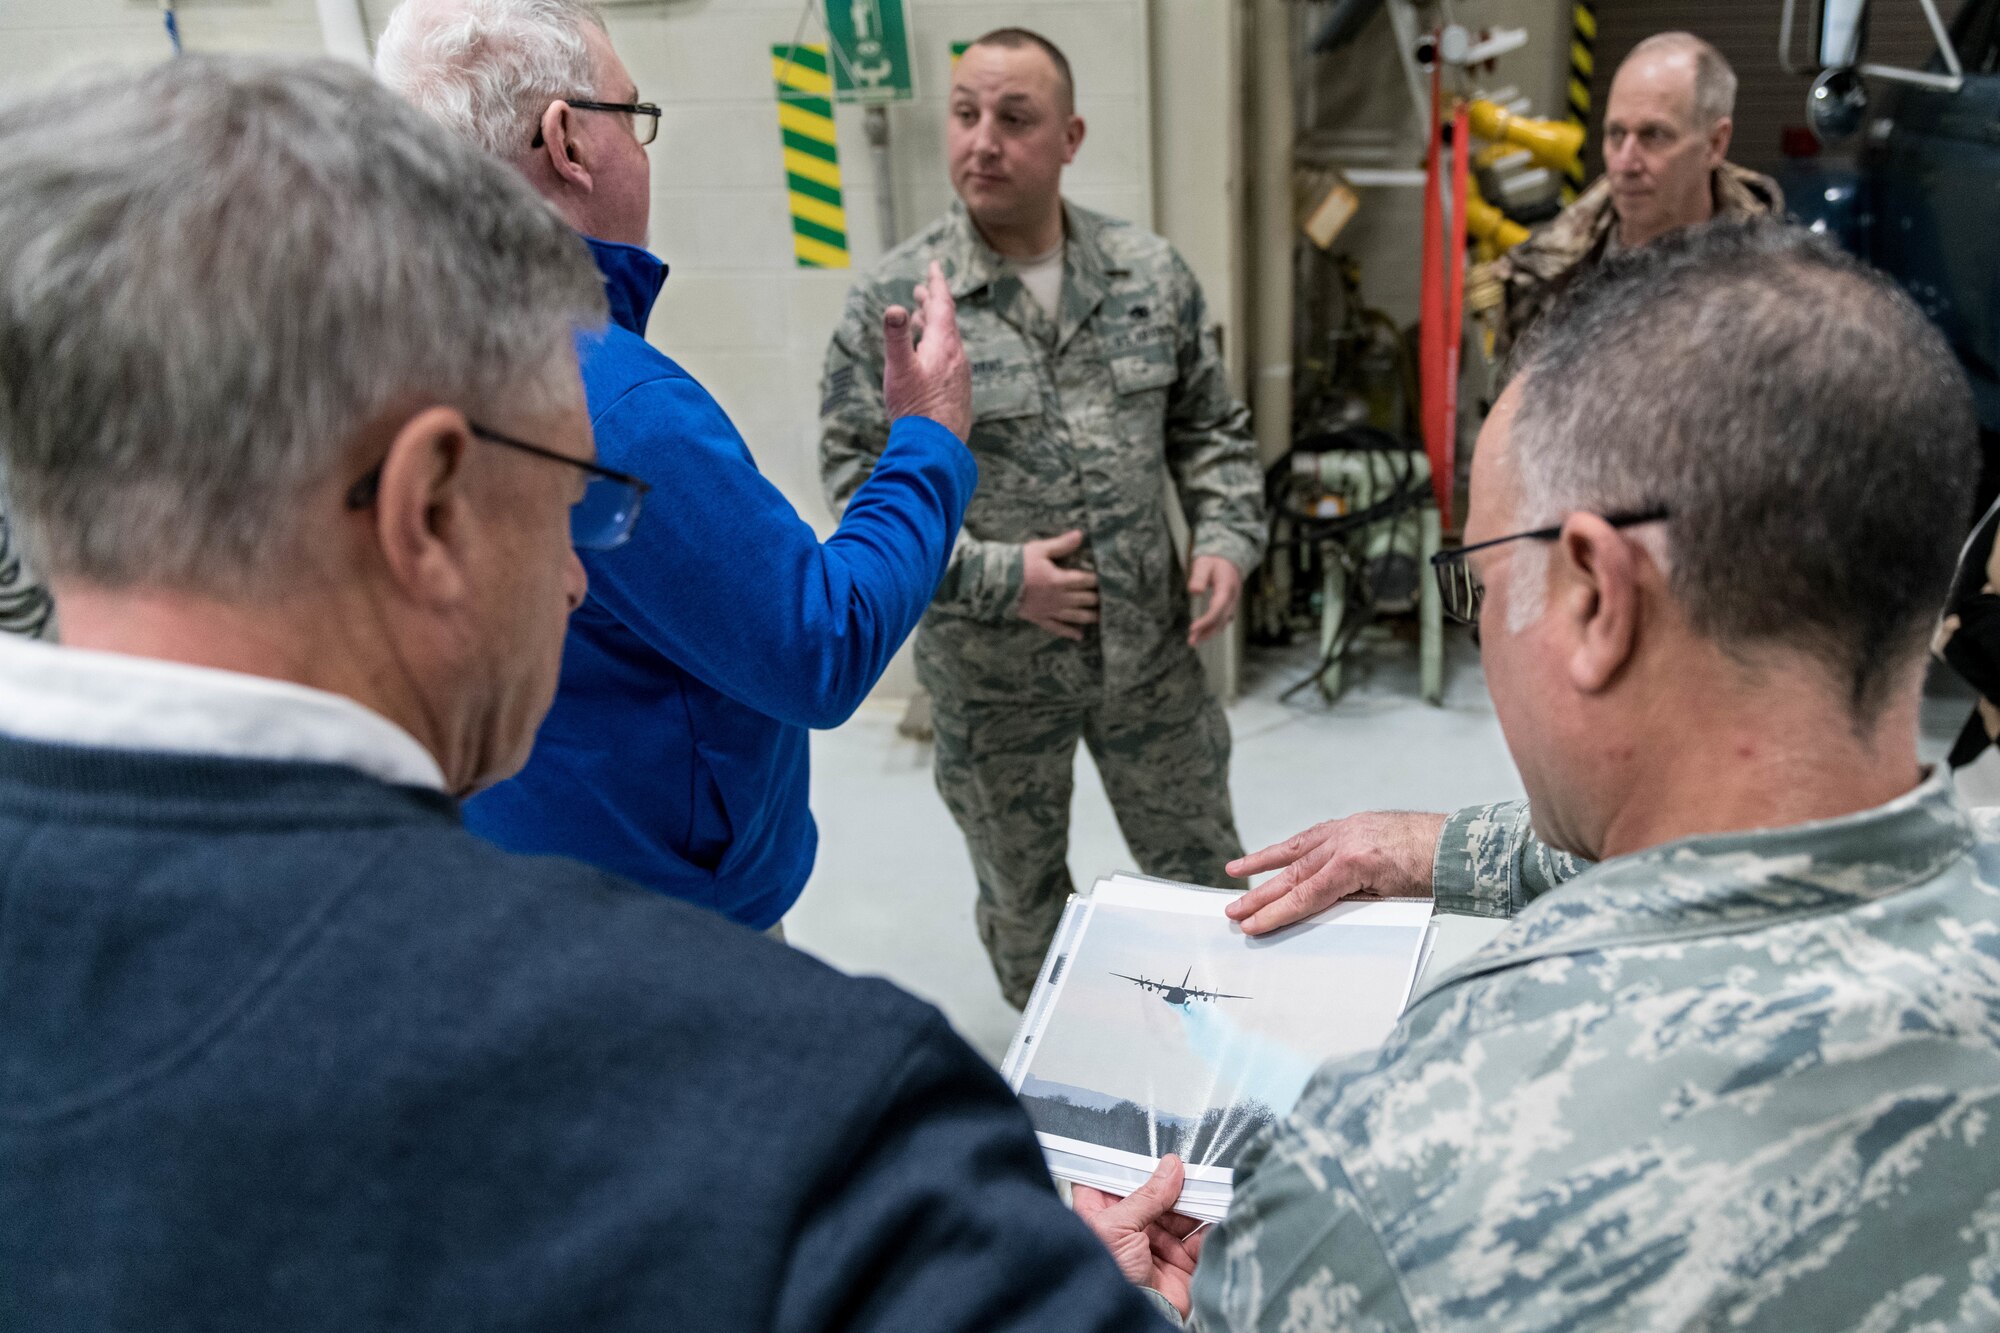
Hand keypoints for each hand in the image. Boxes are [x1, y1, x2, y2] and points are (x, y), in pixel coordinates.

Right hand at [882, 261, 971, 439]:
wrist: (937, 445)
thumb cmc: (916, 408)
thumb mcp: (899, 370)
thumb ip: (896, 338)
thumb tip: (895, 307)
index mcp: (943, 344)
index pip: (942, 304)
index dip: (937, 283)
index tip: (934, 265)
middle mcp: (955, 355)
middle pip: (945, 321)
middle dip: (933, 301)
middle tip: (923, 288)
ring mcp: (958, 373)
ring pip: (946, 340)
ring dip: (933, 324)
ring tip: (920, 317)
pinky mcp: (956, 389)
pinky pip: (947, 357)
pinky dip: (936, 345)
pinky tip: (927, 357)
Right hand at [1018, 530, 1098, 640]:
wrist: (995, 583)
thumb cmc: (1017, 564)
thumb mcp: (1039, 550)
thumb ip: (1061, 545)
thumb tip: (1080, 535)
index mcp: (1059, 580)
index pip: (1085, 580)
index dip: (1097, 580)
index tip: (1108, 580)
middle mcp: (1058, 598)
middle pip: (1084, 599)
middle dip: (1096, 598)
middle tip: (1108, 598)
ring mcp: (1050, 610)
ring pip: (1075, 616)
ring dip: (1089, 616)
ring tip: (1101, 617)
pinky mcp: (1039, 619)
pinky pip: (1057, 628)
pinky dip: (1069, 632)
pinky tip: (1079, 636)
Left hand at [1074, 1155, 1208, 1315]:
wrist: (1133, 1318)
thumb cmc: (1106, 1278)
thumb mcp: (1117, 1228)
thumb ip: (1145, 1196)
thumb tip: (1170, 1167)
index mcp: (1102, 1218)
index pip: (1114, 1182)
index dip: (1131, 1166)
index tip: (1151, 1148)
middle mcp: (1130, 1230)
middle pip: (1155, 1195)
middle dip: (1173, 1183)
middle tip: (1189, 1169)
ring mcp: (1157, 1247)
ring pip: (1181, 1213)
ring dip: (1195, 1202)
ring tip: (1206, 1188)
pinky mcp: (1182, 1263)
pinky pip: (1200, 1238)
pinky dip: (1211, 1224)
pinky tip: (1215, 1209)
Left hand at [1187, 555, 1241, 646]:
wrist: (1228, 559)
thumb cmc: (1213, 561)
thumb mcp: (1203, 564)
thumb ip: (1198, 577)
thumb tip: (1194, 592)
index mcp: (1226, 587)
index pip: (1218, 608)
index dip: (1206, 620)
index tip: (1192, 628)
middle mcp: (1232, 598)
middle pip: (1221, 619)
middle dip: (1206, 632)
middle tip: (1191, 642)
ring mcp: (1232, 603)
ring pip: (1223, 622)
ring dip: (1209, 633)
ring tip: (1194, 642)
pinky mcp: (1229, 606)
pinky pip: (1223, 620)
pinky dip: (1213, 628)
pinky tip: (1202, 634)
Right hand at [1224, 810, 1447, 934]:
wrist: (1455, 844)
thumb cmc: (1431, 877)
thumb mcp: (1389, 899)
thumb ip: (1350, 903)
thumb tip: (1315, 913)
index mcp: (1356, 863)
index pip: (1306, 894)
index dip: (1276, 912)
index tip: (1252, 925)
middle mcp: (1345, 842)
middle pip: (1293, 874)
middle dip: (1260, 896)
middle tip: (1233, 912)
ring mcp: (1346, 829)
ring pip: (1295, 850)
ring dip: (1261, 863)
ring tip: (1232, 873)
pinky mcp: (1350, 824)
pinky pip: (1311, 836)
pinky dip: (1288, 847)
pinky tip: (1271, 856)